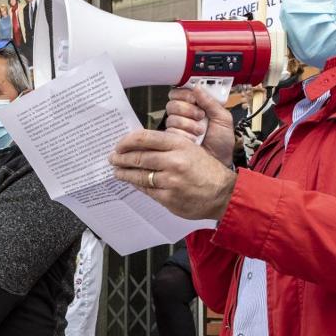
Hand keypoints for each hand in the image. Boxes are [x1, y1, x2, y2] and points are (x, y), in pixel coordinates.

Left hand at [110, 130, 236, 220]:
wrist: (222, 193)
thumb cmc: (206, 169)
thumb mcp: (190, 148)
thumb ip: (167, 145)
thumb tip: (140, 145)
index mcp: (179, 144)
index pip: (144, 138)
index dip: (126, 141)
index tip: (118, 145)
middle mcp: (173, 161)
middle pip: (138, 157)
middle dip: (120, 158)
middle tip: (112, 158)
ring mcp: (170, 181)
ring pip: (139, 175)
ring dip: (124, 173)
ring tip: (117, 171)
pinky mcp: (168, 198)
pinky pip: (146, 190)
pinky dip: (137, 185)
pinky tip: (131, 182)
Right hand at [165, 85, 236, 166]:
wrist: (219, 161)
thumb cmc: (222, 143)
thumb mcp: (223, 119)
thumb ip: (211, 102)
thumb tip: (198, 88)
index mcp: (197, 106)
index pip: (181, 92)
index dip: (185, 94)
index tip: (193, 98)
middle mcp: (185, 115)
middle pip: (173, 103)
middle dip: (188, 110)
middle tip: (200, 116)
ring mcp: (178, 128)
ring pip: (172, 118)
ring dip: (188, 124)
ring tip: (200, 131)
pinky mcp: (173, 140)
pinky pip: (171, 131)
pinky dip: (185, 135)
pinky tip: (194, 139)